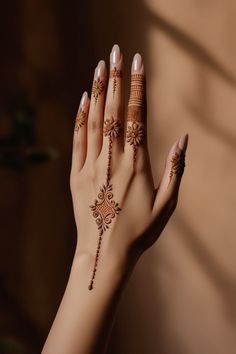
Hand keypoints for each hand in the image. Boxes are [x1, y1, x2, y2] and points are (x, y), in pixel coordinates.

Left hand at [70, 45, 187, 289]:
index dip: (138, 88)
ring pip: (94, 121)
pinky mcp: (76, 176)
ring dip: (99, 92)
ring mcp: (91, 167)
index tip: (138, 64)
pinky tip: (84, 99)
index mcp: (137, 165)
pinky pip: (78, 141)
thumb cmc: (140, 231)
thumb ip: (176, 170)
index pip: (138, 117)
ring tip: (101, 66)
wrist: (105, 253)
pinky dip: (80, 118)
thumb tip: (183, 139)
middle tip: (116, 52)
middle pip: (114, 112)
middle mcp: (113, 161)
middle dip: (117, 79)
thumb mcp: (167, 204)